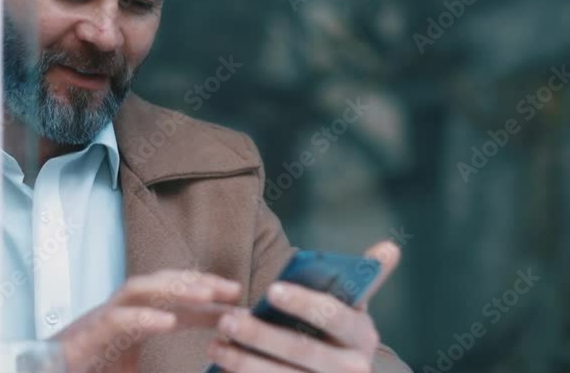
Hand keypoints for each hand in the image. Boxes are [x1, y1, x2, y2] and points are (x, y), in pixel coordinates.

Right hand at [53, 269, 241, 372]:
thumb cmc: (89, 371)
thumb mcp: (134, 370)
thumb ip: (161, 371)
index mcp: (135, 319)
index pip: (175, 301)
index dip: (207, 300)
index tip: (240, 303)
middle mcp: (120, 310)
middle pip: (161, 283)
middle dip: (196, 282)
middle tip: (232, 290)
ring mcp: (102, 318)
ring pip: (138, 288)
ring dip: (172, 288)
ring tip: (204, 295)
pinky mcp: (88, 334)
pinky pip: (117, 318)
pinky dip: (142, 316)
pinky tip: (167, 321)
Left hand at [208, 240, 401, 371]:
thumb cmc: (340, 337)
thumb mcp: (355, 311)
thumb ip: (365, 280)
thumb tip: (390, 246)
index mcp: (363, 337)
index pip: (334, 316)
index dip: (304, 303)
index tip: (271, 289)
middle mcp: (353, 370)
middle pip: (301, 350)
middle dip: (260, 335)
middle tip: (227, 319)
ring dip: (243, 361)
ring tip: (214, 344)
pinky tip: (221, 366)